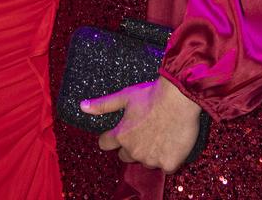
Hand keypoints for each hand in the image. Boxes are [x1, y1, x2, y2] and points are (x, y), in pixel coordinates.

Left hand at [81, 77, 201, 173]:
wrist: (179, 99)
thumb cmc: (151, 95)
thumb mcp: (125, 96)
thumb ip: (103, 105)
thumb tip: (82, 106)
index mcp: (121, 136)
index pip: (106, 144)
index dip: (110, 138)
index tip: (118, 132)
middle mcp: (134, 151)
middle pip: (125, 155)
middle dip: (131, 146)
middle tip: (143, 130)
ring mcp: (151, 159)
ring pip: (145, 161)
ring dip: (149, 152)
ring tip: (159, 133)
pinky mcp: (168, 164)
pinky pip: (164, 166)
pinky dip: (167, 157)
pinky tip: (171, 142)